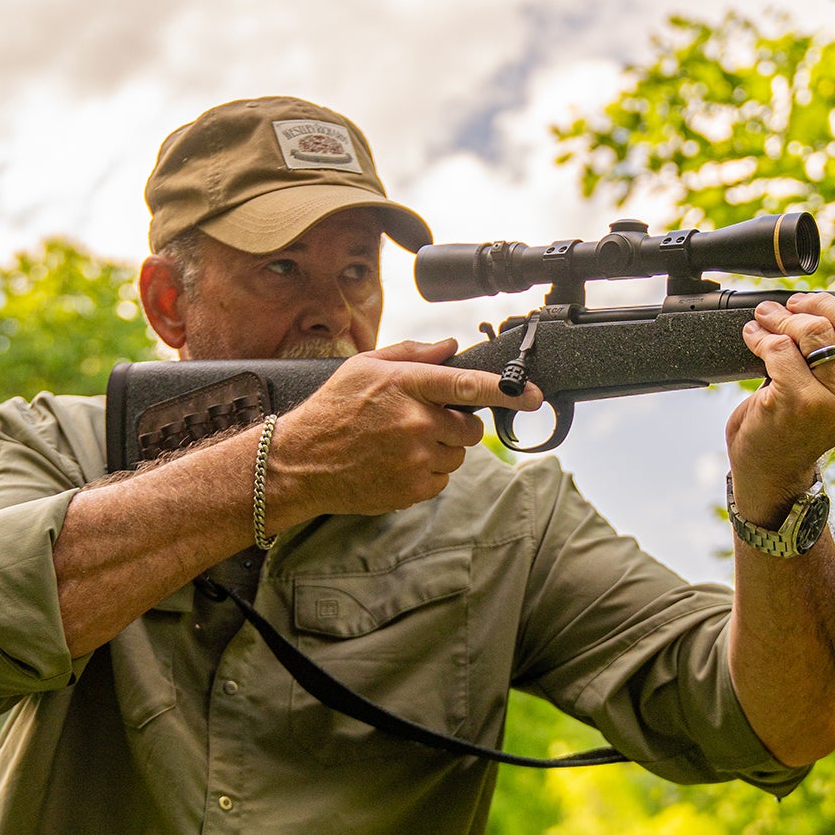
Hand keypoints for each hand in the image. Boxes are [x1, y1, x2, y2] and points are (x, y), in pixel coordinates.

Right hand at [266, 340, 543, 518]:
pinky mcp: (413, 489)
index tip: (533, 396)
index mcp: (406, 385)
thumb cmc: (332, 410)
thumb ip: (412, 354)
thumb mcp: (365, 367)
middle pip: (471, 426)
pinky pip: (441, 480)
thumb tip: (450, 346)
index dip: (506, 390)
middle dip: (458, 424)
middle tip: (424, 423)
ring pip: (457, 455)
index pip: (467, 384)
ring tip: (401, 444)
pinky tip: (396, 463)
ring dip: (440, 449)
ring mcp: (416, 458)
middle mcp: (416, 422)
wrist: (301, 462)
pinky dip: (427, 473)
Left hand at [728, 293, 834, 520]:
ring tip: (770, 317)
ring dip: (783, 318)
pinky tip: (756, 336)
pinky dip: (761, 336)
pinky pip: (781, 346)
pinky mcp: (798, 402)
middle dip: (820, 305)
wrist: (773, 463)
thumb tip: (833, 304)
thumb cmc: (808, 418)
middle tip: (796, 305)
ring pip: (814, 331)